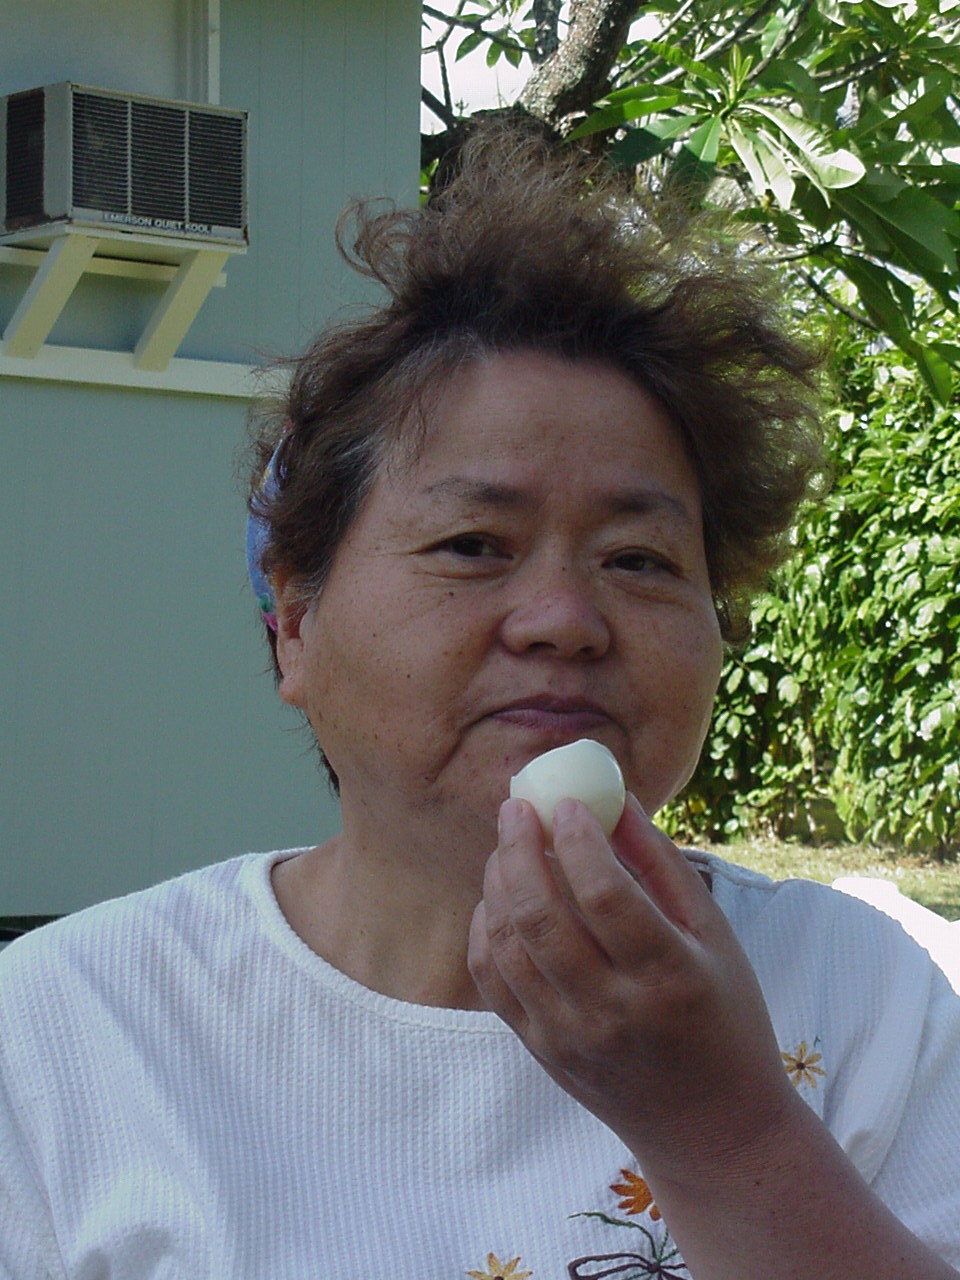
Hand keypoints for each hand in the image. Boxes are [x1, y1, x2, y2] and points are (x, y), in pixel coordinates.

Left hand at [468, 793, 800, 1187]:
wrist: (712, 1129)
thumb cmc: (725, 1017)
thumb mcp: (714, 936)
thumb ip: (661, 864)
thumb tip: (615, 800)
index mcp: (667, 976)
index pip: (604, 894)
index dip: (578, 838)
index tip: (567, 802)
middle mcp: (611, 1010)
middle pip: (540, 916)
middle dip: (519, 848)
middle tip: (516, 807)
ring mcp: (568, 1036)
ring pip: (507, 944)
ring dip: (497, 883)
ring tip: (508, 846)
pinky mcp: (541, 1051)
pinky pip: (492, 981)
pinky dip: (485, 930)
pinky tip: (498, 899)